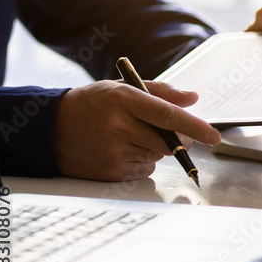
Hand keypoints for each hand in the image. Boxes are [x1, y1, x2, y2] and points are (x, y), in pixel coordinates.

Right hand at [53, 80, 221, 181]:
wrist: (48, 129)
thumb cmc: (92, 104)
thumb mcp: (122, 88)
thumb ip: (161, 92)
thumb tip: (192, 99)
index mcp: (123, 99)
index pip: (167, 115)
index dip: (195, 126)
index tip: (213, 135)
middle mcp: (117, 126)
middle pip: (168, 141)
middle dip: (179, 139)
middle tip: (171, 132)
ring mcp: (112, 152)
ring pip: (157, 156)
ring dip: (156, 148)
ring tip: (132, 136)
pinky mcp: (109, 172)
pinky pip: (144, 169)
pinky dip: (142, 161)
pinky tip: (122, 149)